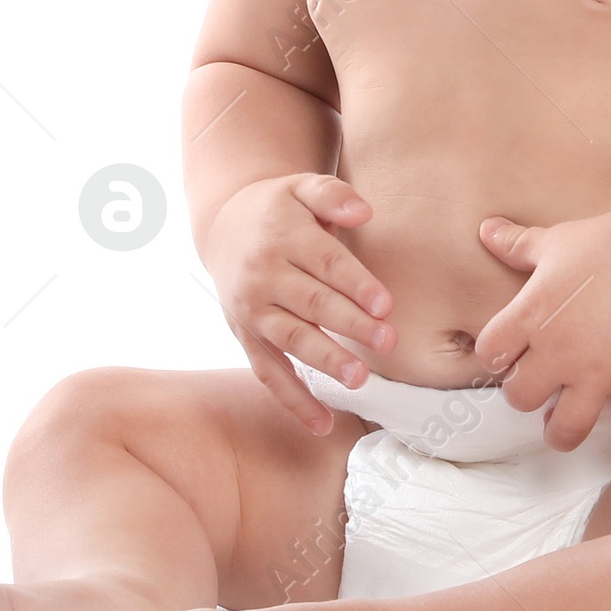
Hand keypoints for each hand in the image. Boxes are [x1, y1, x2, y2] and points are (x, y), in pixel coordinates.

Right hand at [203, 174, 395, 434]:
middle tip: (387, 341)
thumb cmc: (278, 208)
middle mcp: (264, 275)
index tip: (386, 304)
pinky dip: (294, 400)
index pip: (325, 262)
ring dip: (324, 360)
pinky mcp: (246, 337)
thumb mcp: (302, 186)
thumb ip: (334, 194)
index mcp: (284, 236)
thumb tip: (365, 212)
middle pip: (311, 303)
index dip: (356, 284)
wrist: (224, 225)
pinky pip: (268, 373)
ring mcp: (252, 310)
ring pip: (290, 339)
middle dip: (350, 324)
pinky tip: (323, 423)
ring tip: (358, 378)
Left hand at [472, 211, 610, 450]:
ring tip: (566, 422)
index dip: (496, 355)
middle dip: (526, 396)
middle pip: (519, 399)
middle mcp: (558, 350)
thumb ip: (517, 245)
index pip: (489, 354)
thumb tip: (486, 229)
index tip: (509, 352)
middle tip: (540, 386)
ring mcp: (597, 370)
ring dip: (564, 430)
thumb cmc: (606, 243)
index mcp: (531, 315)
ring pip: (566, 429)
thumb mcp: (555, 242)